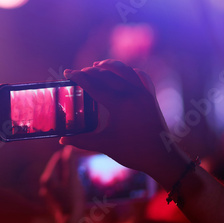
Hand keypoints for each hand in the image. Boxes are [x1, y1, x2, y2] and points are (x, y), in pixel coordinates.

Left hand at [39, 146, 84, 220]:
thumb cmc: (73, 202)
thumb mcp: (73, 181)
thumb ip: (69, 164)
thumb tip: (68, 148)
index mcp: (47, 178)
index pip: (57, 157)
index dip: (68, 153)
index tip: (79, 151)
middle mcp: (44, 184)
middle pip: (57, 166)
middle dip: (68, 162)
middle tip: (81, 161)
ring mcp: (47, 192)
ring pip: (58, 175)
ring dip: (68, 172)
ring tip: (80, 172)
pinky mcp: (52, 198)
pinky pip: (59, 184)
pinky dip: (67, 181)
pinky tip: (76, 184)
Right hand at [60, 60, 187, 185]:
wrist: (161, 157)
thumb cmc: (133, 152)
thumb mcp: (104, 146)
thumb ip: (82, 141)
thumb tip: (62, 141)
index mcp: (119, 104)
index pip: (93, 85)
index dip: (79, 78)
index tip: (67, 72)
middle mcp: (132, 93)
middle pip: (107, 74)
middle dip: (91, 71)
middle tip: (79, 72)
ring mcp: (143, 93)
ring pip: (125, 70)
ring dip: (110, 65)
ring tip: (97, 65)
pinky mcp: (151, 97)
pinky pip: (141, 77)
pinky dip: (131, 72)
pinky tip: (125, 72)